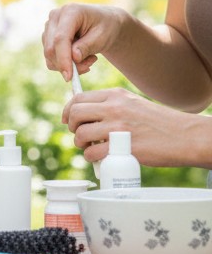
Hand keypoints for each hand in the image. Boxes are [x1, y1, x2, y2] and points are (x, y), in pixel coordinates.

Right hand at [42, 3, 129, 80]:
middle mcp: (55, 17)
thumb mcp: (103, 37)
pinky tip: (80, 59)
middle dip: (67, 65)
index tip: (69, 76)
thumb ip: (87, 46)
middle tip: (88, 68)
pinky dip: (64, 64)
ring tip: (89, 60)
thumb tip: (74, 58)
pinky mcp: (47, 37)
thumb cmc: (106, 27)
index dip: (63, 58)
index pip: (60, 38)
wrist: (105, 22)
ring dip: (68, 64)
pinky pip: (50, 58)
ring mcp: (49, 27)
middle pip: (51, 48)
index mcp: (70, 11)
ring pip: (49, 55)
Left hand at [63, 87, 192, 167]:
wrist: (184, 136)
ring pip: (81, 134)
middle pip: (76, 114)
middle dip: (73, 127)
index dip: (68, 110)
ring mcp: (118, 127)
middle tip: (81, 135)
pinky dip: (91, 157)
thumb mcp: (132, 104)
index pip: (79, 98)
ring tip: (91, 147)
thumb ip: (109, 106)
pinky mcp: (121, 147)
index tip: (68, 120)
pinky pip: (92, 153)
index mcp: (116, 96)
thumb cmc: (158, 123)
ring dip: (81, 144)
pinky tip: (100, 157)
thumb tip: (83, 114)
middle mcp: (114, 108)